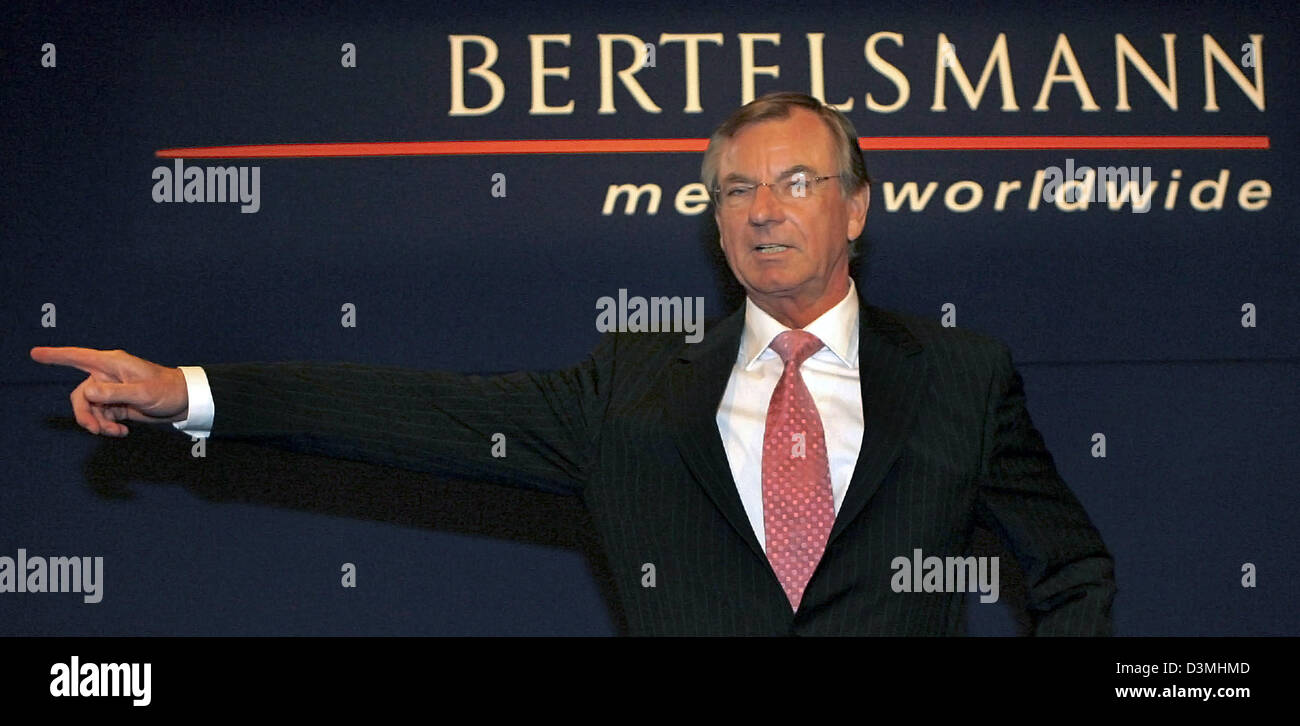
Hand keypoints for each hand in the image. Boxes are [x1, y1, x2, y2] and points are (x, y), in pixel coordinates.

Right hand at [29, 347, 189, 436]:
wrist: (184, 402)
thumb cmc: (167, 390)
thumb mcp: (142, 392)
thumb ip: (114, 392)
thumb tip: (88, 392)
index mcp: (111, 363)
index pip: (78, 357)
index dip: (56, 356)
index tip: (35, 353)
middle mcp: (107, 375)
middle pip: (80, 395)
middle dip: (84, 414)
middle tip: (96, 430)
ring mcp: (111, 391)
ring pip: (89, 409)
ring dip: (98, 423)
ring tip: (115, 432)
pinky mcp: (116, 404)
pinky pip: (101, 417)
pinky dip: (107, 426)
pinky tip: (121, 432)